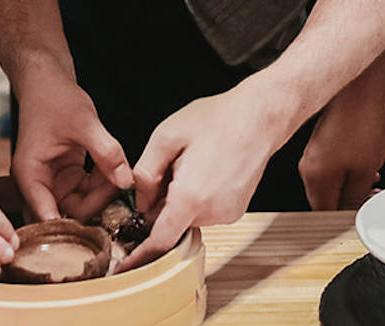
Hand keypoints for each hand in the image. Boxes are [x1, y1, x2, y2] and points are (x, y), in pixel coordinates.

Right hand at [11, 74, 133, 223]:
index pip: (48, 217)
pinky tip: (113, 168)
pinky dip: (102, 184)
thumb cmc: (54, 98)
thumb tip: (126, 182)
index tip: (101, 223)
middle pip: (67, 215)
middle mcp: (38, 185)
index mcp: (31, 175)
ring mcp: (53, 182)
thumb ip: (107, 153)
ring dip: (102, 195)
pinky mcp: (67, 177)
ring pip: (80, 206)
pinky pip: (87, 192)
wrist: (47, 82)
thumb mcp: (84, 123)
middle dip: (96, 205)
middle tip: (120, 187)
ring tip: (120, 173)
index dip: (73, 228)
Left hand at [120, 86, 289, 270]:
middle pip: (172, 224)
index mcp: (190, 196)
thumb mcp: (167, 136)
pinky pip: (205, 212)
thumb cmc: (217, 119)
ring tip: (192, 162)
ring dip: (180, 199)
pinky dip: (196, 198)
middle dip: (161, 204)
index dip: (139, 256)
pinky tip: (205, 168)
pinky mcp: (236, 211)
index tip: (124, 266)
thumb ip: (145, 173)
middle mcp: (212, 212)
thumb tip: (139, 202)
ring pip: (188, 217)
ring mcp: (227, 213)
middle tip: (168, 169)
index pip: (159, 241)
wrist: (260, 117)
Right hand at [300, 87, 384, 210]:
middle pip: (327, 200)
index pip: (325, 215)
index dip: (347, 218)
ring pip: (331, 184)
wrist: (357, 87)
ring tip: (373, 176)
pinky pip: (331, 168)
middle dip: (352, 201)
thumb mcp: (364, 171)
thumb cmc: (360, 123)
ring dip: (352, 185)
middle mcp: (307, 169)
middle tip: (373, 195)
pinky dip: (348, 171)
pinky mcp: (319, 144)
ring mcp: (312, 155)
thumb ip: (355, 199)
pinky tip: (365, 161)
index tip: (364, 215)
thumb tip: (351, 215)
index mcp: (315, 180)